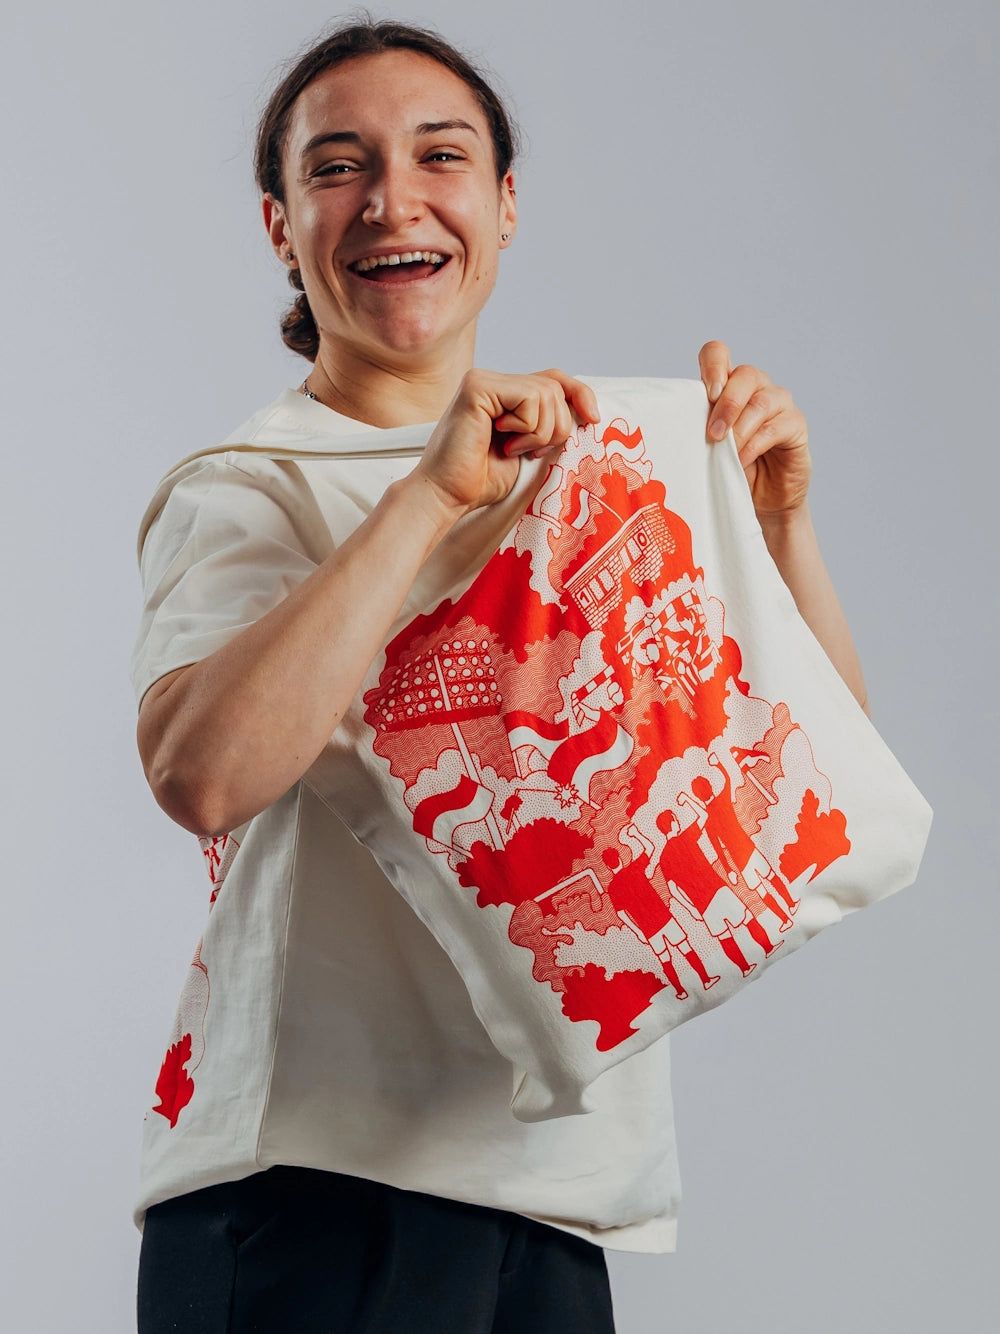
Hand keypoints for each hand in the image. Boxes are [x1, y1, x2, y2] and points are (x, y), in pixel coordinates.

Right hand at [414, 367, 598, 516]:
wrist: (448, 497)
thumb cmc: (482, 480)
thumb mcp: (530, 448)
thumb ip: (549, 424)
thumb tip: (586, 412)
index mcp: (503, 394)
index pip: (554, 379)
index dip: (580, 395)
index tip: (593, 419)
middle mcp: (492, 381)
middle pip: (555, 387)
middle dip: (556, 427)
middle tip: (527, 451)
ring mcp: (483, 381)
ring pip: (547, 393)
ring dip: (539, 432)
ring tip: (511, 448)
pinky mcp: (477, 387)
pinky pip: (529, 397)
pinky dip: (526, 427)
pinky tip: (502, 440)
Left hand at [698, 340, 811, 518]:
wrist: (760, 499)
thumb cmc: (728, 469)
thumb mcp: (705, 445)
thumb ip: (696, 427)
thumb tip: (672, 425)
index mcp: (728, 385)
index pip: (718, 354)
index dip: (713, 366)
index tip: (708, 395)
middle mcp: (756, 387)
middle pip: (745, 374)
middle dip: (726, 405)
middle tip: (713, 435)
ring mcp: (780, 404)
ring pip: (762, 401)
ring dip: (740, 428)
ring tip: (725, 451)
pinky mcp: (796, 426)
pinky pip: (778, 426)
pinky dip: (756, 444)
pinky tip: (742, 460)